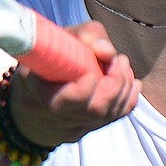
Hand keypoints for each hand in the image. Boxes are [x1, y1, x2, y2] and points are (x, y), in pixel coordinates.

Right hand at [6, 21, 139, 145]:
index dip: (84, 88)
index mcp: (39, 93)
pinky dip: (129, 99)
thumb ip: (83, 37)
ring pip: (108, 114)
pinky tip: (132, 82)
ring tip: (122, 65)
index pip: (65, 102)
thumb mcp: (54, 41)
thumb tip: (108, 51)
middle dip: (115, 83)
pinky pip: (115, 117)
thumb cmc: (45, 61)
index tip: (92, 71)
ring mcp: (75, 125)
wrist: (33, 97)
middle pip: (95, 110)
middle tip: (119, 60)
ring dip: (124, 87)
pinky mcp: (89, 128)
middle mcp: (57, 116)